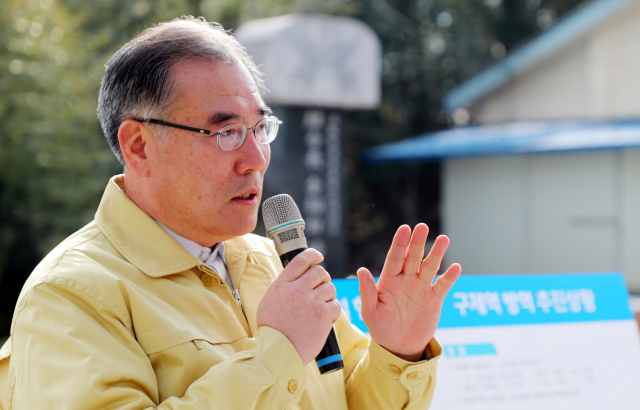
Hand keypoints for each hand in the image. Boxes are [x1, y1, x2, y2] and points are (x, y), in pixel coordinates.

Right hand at [257, 249, 341, 365]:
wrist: (277, 352)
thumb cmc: (272, 329)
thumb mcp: (269, 300)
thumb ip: (283, 286)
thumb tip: (298, 275)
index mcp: (282, 285)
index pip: (301, 260)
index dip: (313, 255)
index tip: (319, 257)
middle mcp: (296, 290)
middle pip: (320, 272)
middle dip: (323, 279)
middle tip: (320, 291)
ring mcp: (310, 301)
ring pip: (330, 288)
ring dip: (328, 297)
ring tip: (320, 309)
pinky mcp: (322, 314)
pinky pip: (335, 305)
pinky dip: (332, 312)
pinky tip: (324, 320)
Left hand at [357, 224, 460, 361]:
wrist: (398, 347)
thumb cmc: (381, 328)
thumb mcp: (370, 311)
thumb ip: (368, 291)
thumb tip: (361, 270)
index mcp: (389, 280)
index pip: (394, 258)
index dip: (400, 243)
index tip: (405, 228)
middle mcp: (406, 280)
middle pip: (413, 257)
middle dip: (417, 242)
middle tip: (422, 227)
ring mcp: (421, 288)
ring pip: (429, 267)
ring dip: (436, 253)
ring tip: (443, 239)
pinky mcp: (434, 300)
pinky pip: (443, 286)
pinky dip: (449, 277)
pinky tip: (455, 267)